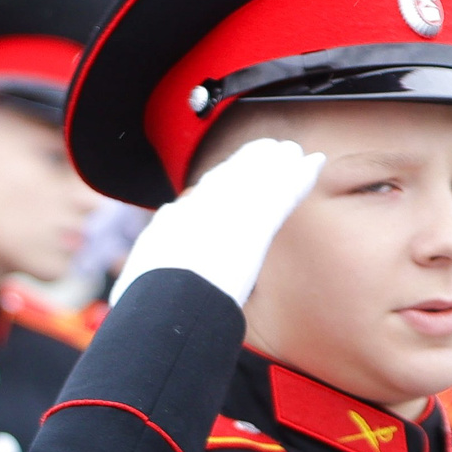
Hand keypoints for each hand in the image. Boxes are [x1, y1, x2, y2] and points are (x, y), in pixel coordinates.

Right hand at [110, 136, 325, 307]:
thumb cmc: (150, 302)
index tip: (222, 177)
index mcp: (171, 224)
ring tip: (292, 151)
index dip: (216, 183)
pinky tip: (313, 163)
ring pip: (258, 176)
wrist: (169, 295)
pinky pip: (286, 191)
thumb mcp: (137, 286)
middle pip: (229, 176)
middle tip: (265, 150)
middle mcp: (200, 208)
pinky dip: (301, 176)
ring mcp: (229, 210)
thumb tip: (139, 273)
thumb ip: (146, 272)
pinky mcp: (259, 219)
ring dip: (277, 163)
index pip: (198, 197)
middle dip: (248, 161)